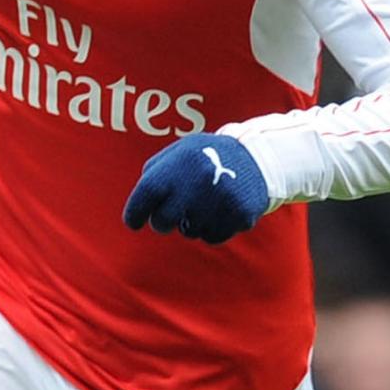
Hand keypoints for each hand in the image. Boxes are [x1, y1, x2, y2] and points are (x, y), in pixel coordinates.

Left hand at [122, 132, 270, 243]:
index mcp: (181, 163)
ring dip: (190, 225)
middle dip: (161, 223)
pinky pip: (212, 237)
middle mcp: (198, 181)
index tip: (133, 223)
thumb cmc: (207, 158)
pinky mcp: (239, 215)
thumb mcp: (180, 152)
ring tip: (203, 205)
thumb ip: (155, 173)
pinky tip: (220, 212)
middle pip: (163, 221)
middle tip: (169, 217)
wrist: (257, 158)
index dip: (135, 212)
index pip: (147, 193)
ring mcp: (220, 200)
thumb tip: (137, 205)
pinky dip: (211, 230)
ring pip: (188, 232)